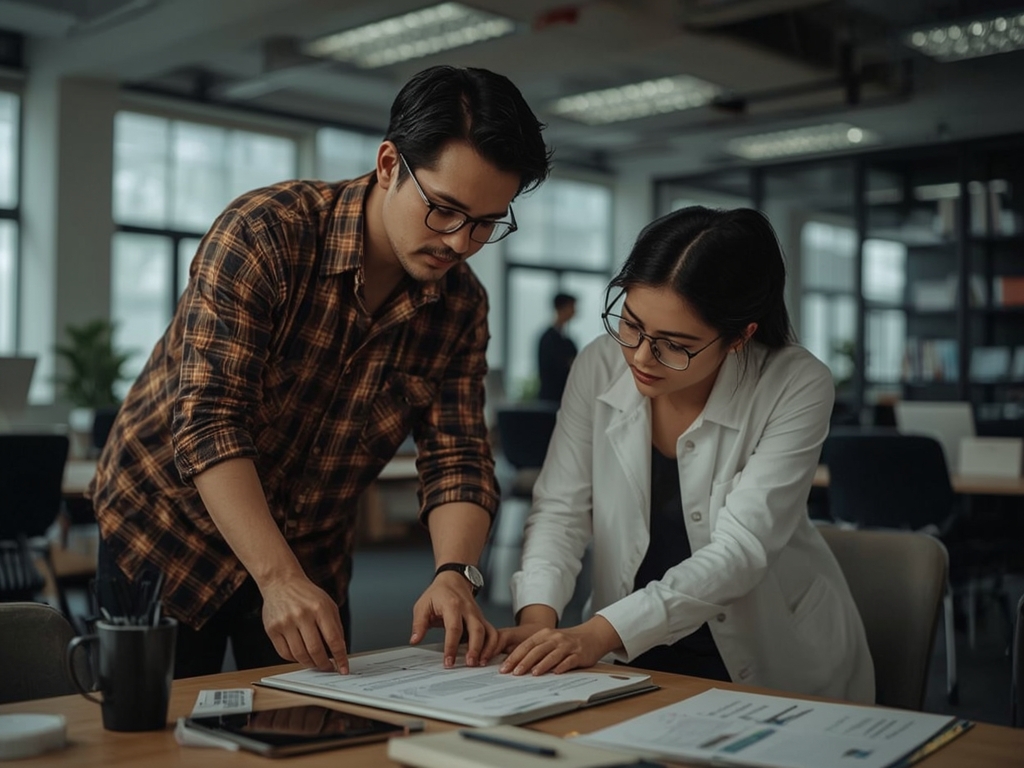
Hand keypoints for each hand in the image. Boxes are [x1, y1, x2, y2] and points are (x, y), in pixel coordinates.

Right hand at [259, 575, 348, 672]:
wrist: (281, 582)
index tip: (343, 668)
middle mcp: (302, 615)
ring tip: (316, 663)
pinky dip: (295, 659)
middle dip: (324, 664)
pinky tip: (301, 655)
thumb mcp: (328, 604)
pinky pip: (285, 653)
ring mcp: (285, 622)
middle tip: (328, 668)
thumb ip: (336, 626)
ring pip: (299, 655)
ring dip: (310, 664)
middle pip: (315, 650)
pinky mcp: (272, 629)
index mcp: (319, 608)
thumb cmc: (306, 594)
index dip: (340, 658)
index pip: (333, 639)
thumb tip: (341, 650)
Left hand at [409, 571, 498, 667]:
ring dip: (486, 648)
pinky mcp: (482, 619)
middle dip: (474, 649)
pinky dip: (493, 645)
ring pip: (488, 631)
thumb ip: (419, 624)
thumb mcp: (423, 605)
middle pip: (476, 630)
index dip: (451, 646)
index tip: (448, 661)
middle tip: (469, 664)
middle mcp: (468, 610)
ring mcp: (477, 614)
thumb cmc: (438, 593)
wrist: (454, 580)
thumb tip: (415, 640)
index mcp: (452, 605)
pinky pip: (492, 632)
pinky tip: (487, 656)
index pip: (454, 628)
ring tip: (480, 663)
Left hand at [498, 616, 621, 675]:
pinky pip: (569, 660)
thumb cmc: (566, 641)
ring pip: (552, 655)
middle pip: (537, 650)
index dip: (514, 657)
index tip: (504, 668)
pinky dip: (562, 666)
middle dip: (524, 662)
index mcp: (544, 634)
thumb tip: (514, 664)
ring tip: (532, 674)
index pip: (526, 646)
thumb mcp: (549, 641)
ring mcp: (567, 646)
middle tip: (514, 673)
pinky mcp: (579, 654)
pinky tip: (556, 673)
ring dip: (542, 665)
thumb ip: (535, 650)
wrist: (592, 635)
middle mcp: (554, 638)